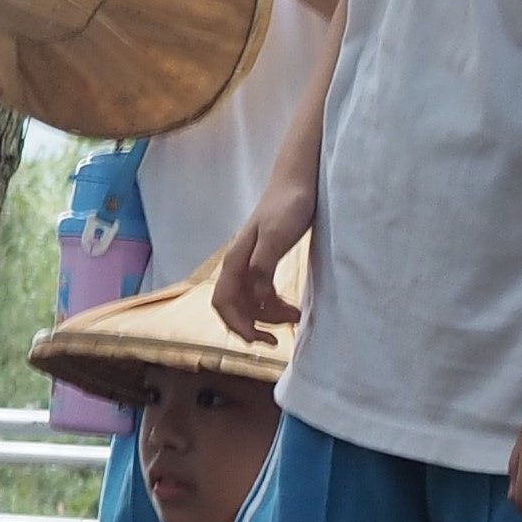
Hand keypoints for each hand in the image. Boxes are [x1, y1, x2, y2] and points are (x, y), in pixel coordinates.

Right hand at [216, 178, 313, 337]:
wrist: (298, 182)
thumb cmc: (288, 206)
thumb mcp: (276, 237)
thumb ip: (262, 266)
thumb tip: (259, 296)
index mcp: (235, 261)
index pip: (224, 302)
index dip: (238, 325)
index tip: (260, 339)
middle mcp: (237, 265)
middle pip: (232, 306)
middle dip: (250, 326)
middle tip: (276, 340)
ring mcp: (249, 263)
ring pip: (248, 301)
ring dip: (266, 317)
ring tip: (294, 319)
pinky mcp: (263, 260)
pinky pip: (260, 292)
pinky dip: (272, 305)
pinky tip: (290, 307)